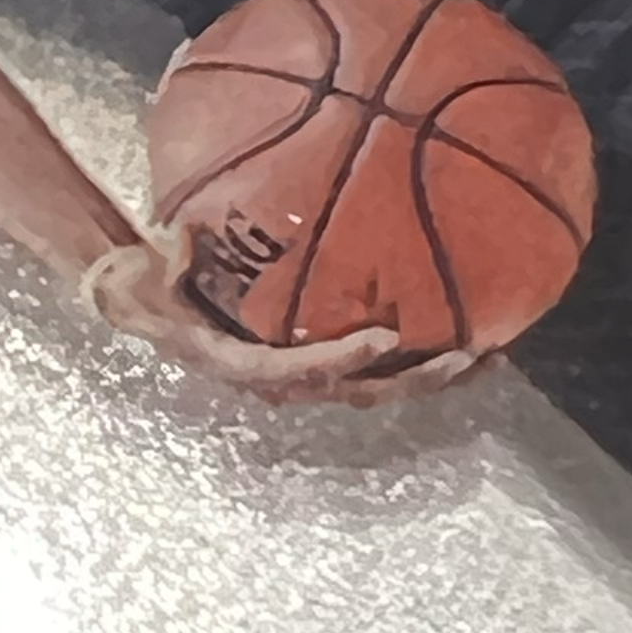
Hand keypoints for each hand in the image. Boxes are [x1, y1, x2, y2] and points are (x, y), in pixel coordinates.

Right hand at [83, 235, 476, 408]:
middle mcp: (282, 378)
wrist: (143, 305)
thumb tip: (181, 242)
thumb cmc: (146, 288)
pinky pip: (378, 363)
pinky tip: (469, 329)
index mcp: (242, 364)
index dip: (341, 360)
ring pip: (379, 385)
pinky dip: (422, 352)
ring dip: (433, 375)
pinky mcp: (319, 357)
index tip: (382, 338)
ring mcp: (306, 373)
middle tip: (466, 356)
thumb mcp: (143, 280)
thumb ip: (167, 266)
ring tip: (489, 354)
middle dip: (415, 379)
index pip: (297, 370)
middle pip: (360, 390)